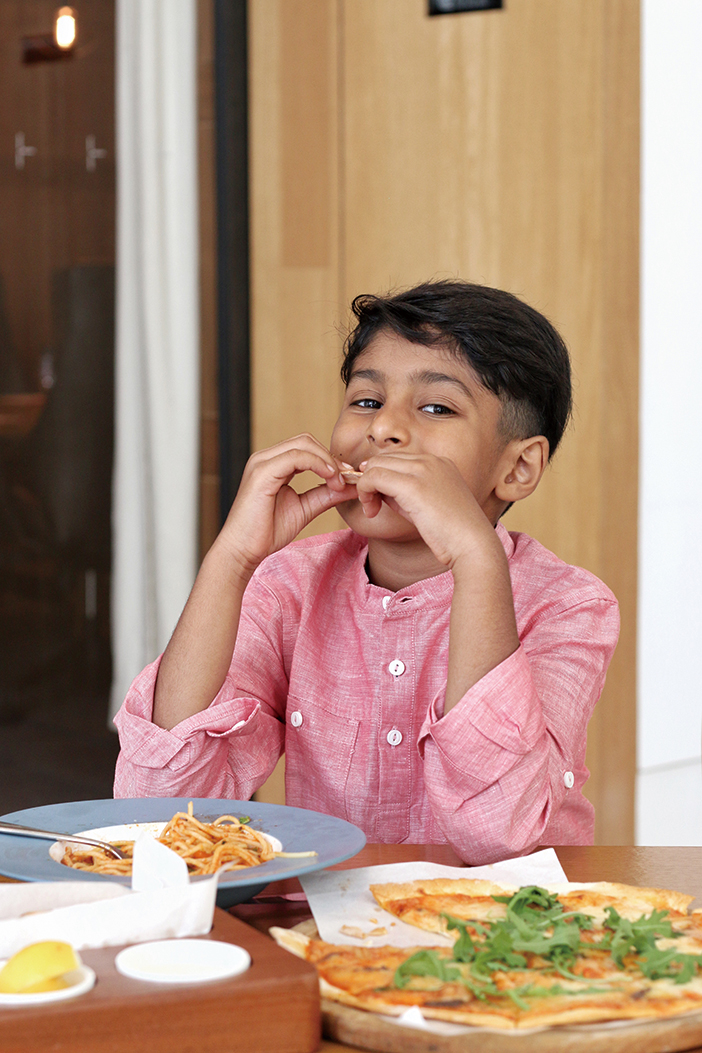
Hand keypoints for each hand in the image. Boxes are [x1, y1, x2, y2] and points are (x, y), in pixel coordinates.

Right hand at [217, 434, 355, 578]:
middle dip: (331, 457)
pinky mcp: (262, 472)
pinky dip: (317, 464)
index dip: (330, 459)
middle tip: (347, 479)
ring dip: (327, 461)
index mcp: (273, 464)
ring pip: (303, 444)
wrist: (243, 550)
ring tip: (339, 482)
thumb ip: (326, 495)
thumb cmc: (267, 532)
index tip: (349, 477)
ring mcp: (262, 463)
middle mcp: (266, 458)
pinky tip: (329, 479)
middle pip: (306, 441)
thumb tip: (352, 487)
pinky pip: (296, 457)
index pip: (306, 447)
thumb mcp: (305, 508)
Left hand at [353, 451, 498, 568]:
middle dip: (370, 480)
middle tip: (372, 506)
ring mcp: (423, 469)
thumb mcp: (425, 504)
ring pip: (376, 465)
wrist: (472, 544)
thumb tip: (377, 487)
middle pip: (384, 458)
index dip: (381, 476)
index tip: (378, 498)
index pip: (397, 458)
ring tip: (372, 509)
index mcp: (439, 462)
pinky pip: (374, 477)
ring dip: (366, 487)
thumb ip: (404, 491)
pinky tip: (372, 511)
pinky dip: (365, 491)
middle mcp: (431, 460)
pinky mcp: (413, 485)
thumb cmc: (451, 532)